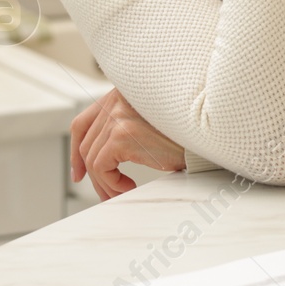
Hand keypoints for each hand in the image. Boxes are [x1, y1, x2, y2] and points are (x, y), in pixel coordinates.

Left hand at [70, 88, 184, 200]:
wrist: (208, 132)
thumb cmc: (188, 130)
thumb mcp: (151, 124)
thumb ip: (126, 128)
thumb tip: (101, 160)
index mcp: (122, 92)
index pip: (83, 122)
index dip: (76, 150)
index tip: (80, 172)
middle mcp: (116, 99)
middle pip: (86, 144)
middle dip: (93, 175)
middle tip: (107, 193)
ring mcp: (118, 116)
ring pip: (93, 159)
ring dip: (105, 183)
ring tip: (122, 192)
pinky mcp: (121, 135)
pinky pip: (102, 168)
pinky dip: (112, 183)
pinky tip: (129, 186)